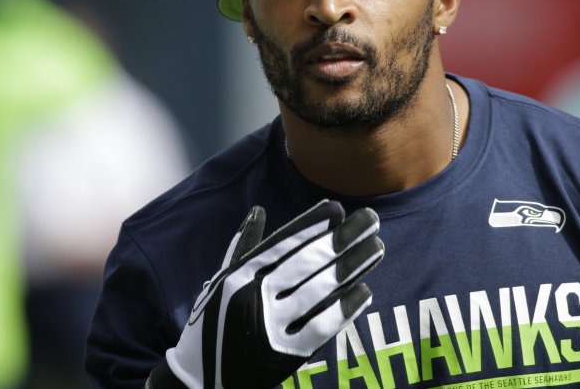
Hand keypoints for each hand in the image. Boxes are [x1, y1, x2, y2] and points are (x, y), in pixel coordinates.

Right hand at [158, 200, 383, 387]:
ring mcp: (270, 327)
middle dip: (342, 238)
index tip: (337, 207)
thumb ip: (243, 245)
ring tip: (377, 247)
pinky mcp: (284, 356)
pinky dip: (344, 308)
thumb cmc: (215, 321)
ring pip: (319, 291)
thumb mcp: (222, 280)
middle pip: (307, 262)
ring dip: (352, 267)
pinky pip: (321, 327)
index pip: (282, 243)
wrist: (202, 379)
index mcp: (240, 276)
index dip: (311, 224)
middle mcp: (254, 298)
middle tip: (371, 218)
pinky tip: (365, 290)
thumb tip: (258, 210)